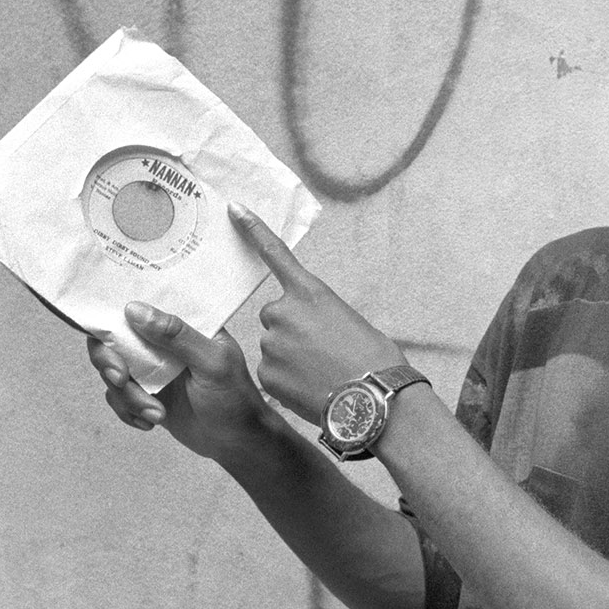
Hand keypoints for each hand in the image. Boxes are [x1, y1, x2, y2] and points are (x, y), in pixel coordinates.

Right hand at [88, 305, 271, 461]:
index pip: (140, 307)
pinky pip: (117, 397)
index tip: (107, 337)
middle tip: (121, 379)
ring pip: (113, 372)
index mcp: (182, 324)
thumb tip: (134, 309)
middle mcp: (163, 342)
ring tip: (157, 414)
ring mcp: (152, 369)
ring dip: (127, 396)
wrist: (236, 442)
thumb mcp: (212, 363)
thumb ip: (177, 336)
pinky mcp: (145, 394)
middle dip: (110, 361)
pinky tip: (151, 421)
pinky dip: (128, 411)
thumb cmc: (235, 398)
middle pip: (113, 340)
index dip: (114, 317)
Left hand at [228, 201, 404, 425]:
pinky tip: (311, 389)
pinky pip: (271, 374)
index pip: (275, 254)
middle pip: (275, 316)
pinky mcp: (266, 374)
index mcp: (310, 292)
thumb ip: (318, 317)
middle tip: (320, 351)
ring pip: (274, 347)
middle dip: (291, 331)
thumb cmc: (374, 360)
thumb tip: (307, 334)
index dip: (253, 230)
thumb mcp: (349, 322)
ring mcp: (271, 343)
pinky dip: (288, 382)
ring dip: (291, 359)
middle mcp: (283, 312)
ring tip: (321, 373)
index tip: (234, 209)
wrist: (373, 399)